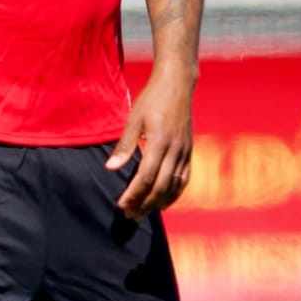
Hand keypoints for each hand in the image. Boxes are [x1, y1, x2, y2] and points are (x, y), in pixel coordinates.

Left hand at [107, 69, 193, 220]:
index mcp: (159, 142)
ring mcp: (185, 151)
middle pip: (160, 187)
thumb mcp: (134, 118)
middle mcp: (175, 150)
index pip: (145, 177)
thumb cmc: (152, 99)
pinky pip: (184, 178)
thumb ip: (124, 145)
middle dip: (145, 204)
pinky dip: (175, 193)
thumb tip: (111, 168)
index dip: (133, 195)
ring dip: (158, 203)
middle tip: (130, 216)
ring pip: (174, 186)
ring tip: (144, 213)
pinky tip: (164, 202)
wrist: (177, 83)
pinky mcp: (189, 151)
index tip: (121, 205)